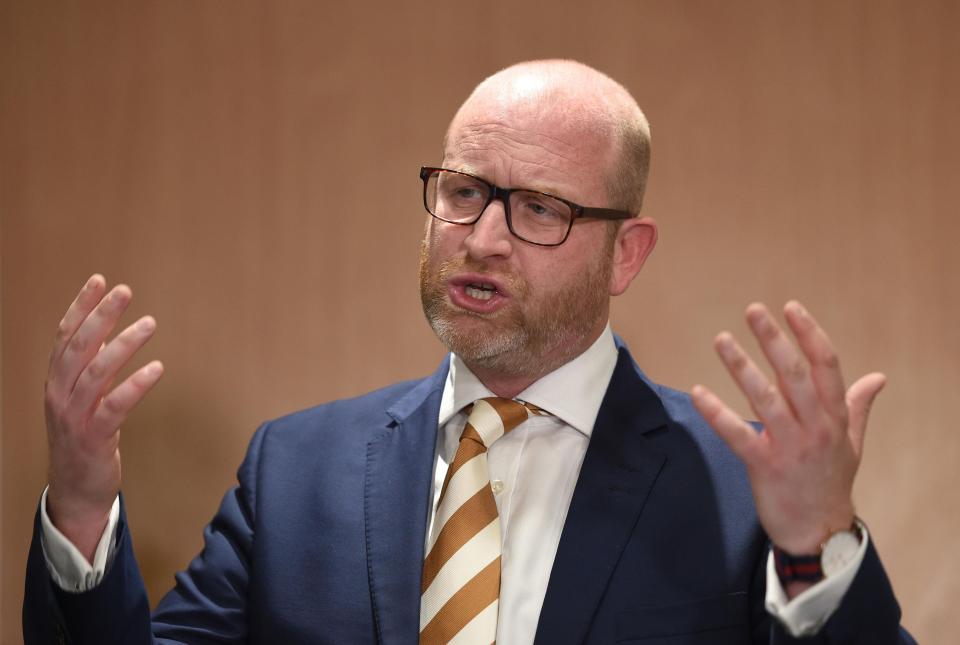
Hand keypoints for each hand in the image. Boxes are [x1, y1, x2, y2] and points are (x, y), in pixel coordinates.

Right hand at [45, 275, 162, 562]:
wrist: (76, 491)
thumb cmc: (84, 440)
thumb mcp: (83, 400)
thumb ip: (92, 370)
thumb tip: (108, 337)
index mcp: (56, 382)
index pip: (65, 336)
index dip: (81, 307)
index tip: (99, 280)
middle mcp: (59, 396)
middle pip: (78, 348)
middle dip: (100, 316)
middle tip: (124, 291)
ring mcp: (74, 418)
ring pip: (95, 373)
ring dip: (123, 345)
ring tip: (149, 324)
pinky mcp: (94, 438)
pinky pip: (114, 407)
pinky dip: (135, 385)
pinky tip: (156, 368)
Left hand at [690, 301, 884, 559]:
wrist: (819, 532)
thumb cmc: (831, 481)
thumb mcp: (852, 442)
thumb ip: (859, 405)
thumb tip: (878, 377)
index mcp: (835, 416)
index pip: (826, 365)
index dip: (809, 334)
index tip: (790, 307)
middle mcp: (815, 427)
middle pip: (795, 374)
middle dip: (774, 339)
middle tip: (753, 310)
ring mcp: (790, 446)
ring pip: (765, 398)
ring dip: (741, 366)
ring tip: (722, 339)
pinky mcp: (765, 466)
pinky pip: (738, 435)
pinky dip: (717, 413)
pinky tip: (698, 392)